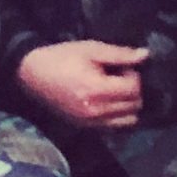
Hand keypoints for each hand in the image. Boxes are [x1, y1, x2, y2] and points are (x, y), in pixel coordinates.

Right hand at [15, 40, 148, 129]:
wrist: (31, 73)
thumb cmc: (61, 57)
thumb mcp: (90, 49)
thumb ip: (119, 54)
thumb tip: (145, 55)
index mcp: (97, 90)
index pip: (134, 89)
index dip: (133, 76)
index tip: (122, 67)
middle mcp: (96, 111)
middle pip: (134, 106)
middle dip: (133, 90)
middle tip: (118, 78)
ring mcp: (91, 122)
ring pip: (128, 120)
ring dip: (127, 106)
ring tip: (114, 91)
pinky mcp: (85, 127)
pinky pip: (114, 127)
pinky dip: (117, 116)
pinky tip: (107, 102)